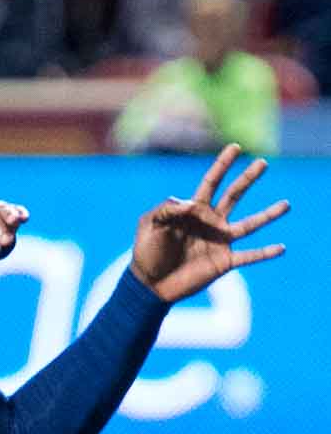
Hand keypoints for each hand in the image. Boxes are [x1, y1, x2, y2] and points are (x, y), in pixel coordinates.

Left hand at [129, 145, 288, 302]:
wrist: (149, 285)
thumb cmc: (147, 254)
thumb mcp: (150, 225)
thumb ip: (166, 210)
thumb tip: (189, 203)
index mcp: (193, 211)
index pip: (211, 182)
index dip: (222, 165)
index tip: (234, 147)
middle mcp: (211, 223)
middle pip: (234, 195)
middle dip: (248, 178)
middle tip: (263, 162)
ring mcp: (219, 242)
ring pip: (250, 225)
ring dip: (268, 215)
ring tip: (286, 204)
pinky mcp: (223, 262)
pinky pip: (248, 257)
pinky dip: (264, 253)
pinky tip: (281, 248)